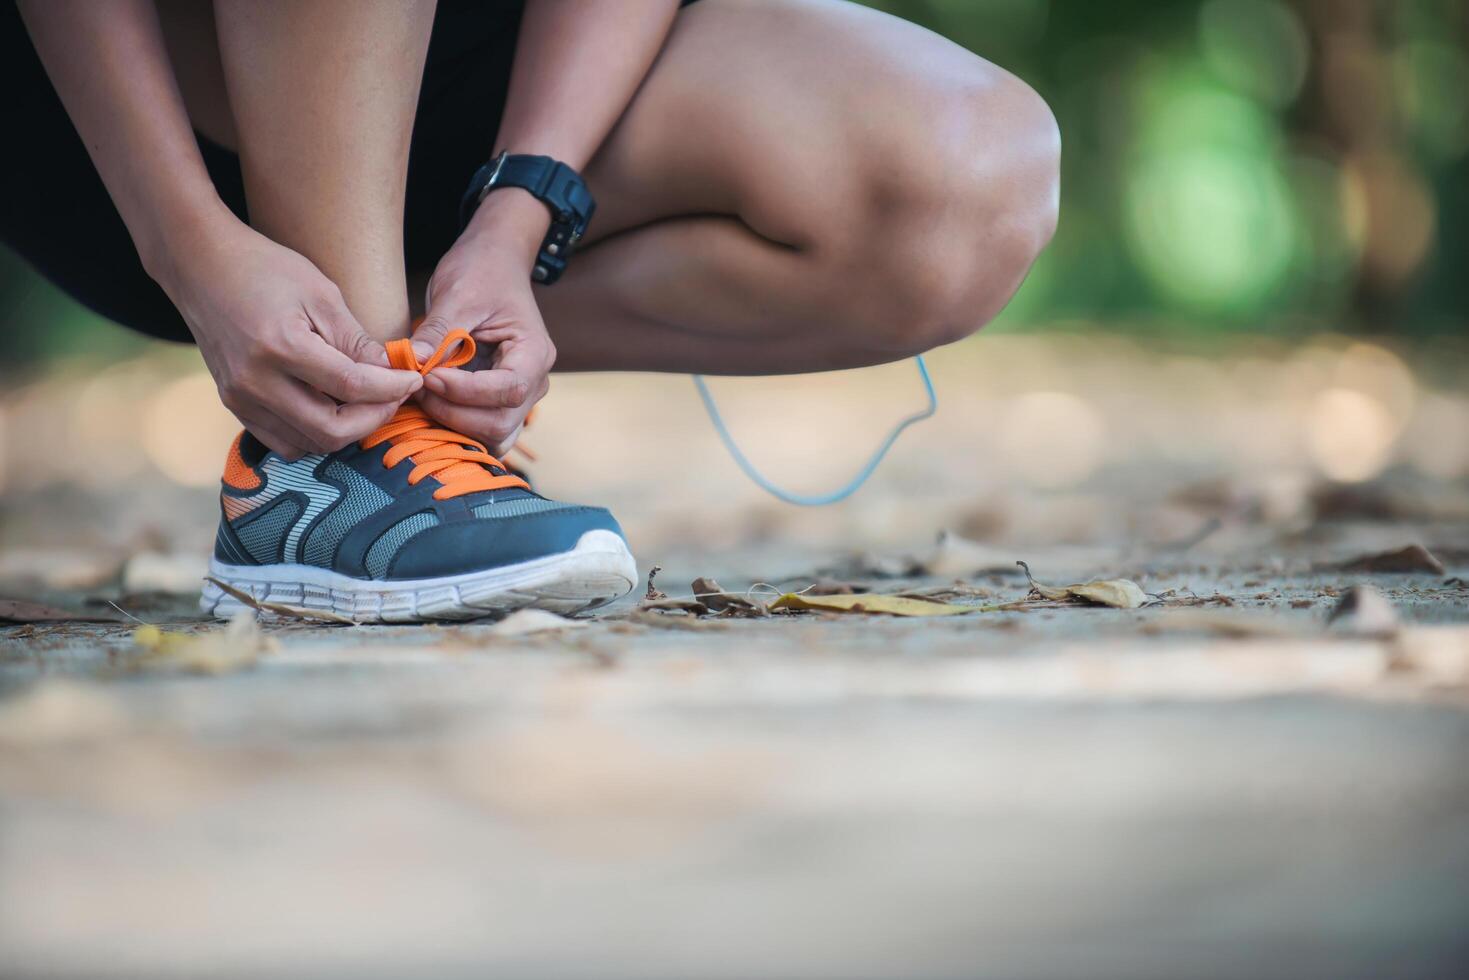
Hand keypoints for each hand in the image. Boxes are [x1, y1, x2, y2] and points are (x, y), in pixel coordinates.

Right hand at [160, 216, 422, 457]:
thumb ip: (355, 340)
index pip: (352, 387)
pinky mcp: (234, 404)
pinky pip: (284, 441)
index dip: (391, 389)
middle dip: (374, 418)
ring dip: (347, 430)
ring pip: (309, 444)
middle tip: (394, 396)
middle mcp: (255, 381)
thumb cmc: (265, 268)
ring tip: (368, 402)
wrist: (199, 264)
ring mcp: (240, 398)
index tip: (414, 380)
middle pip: (331, 431)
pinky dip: (316, 434)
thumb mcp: (321, 293)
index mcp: (281, 347)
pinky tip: (333, 408)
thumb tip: (389, 373)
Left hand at [413, 210, 555, 453]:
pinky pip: (484, 429)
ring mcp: (521, 395)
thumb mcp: (458, 295)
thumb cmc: (482, 271)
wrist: (494, 262)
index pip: (507, 390)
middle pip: (500, 422)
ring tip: (425, 396)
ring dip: (455, 425)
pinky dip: (457, 426)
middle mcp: (535, 381)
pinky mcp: (500, 400)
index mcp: (534, 353)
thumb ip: (438, 332)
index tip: (427, 375)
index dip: (464, 391)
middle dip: (454, 413)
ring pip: (495, 435)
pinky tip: (433, 403)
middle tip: (418, 387)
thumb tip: (410, 362)